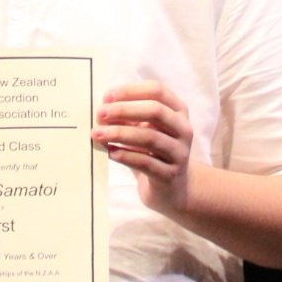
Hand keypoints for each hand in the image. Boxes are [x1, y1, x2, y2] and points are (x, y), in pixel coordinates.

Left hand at [93, 81, 194, 211]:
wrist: (170, 190)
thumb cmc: (152, 153)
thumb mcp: (143, 130)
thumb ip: (128, 118)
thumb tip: (102, 110)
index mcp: (178, 111)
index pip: (157, 91)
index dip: (131, 91)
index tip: (106, 97)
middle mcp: (183, 129)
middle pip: (156, 111)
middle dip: (124, 110)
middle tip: (100, 113)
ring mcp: (180, 153)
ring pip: (150, 137)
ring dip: (120, 134)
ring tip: (97, 134)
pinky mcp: (170, 175)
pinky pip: (146, 162)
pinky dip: (125, 155)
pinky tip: (110, 152)